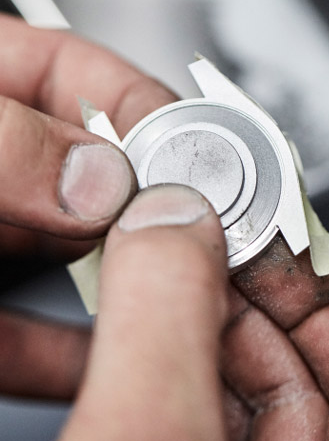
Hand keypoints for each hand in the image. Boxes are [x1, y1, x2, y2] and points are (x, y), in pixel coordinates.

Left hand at [0, 13, 175, 397]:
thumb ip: (4, 147)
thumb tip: (95, 179)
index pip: (84, 77)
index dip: (148, 110)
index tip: (190, 154)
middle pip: (100, 178)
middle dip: (152, 210)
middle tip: (197, 237)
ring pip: (76, 259)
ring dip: (124, 283)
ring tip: (174, 298)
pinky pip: (30, 334)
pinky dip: (67, 354)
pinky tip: (103, 364)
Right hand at [2, 184, 328, 440]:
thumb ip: (167, 325)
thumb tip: (178, 222)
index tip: (278, 234)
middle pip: (296, 373)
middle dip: (236, 293)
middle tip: (188, 235)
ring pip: (222, 392)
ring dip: (174, 323)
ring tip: (137, 270)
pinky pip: (164, 421)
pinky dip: (130, 368)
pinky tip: (90, 340)